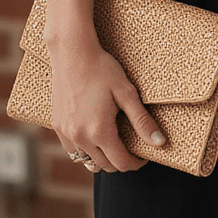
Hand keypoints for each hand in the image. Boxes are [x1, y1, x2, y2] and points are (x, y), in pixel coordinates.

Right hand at [47, 31, 167, 173]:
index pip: (121, 163)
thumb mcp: (127, 93)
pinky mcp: (57, 126)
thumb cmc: (102, 69)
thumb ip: (142, 121)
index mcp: (99, 131)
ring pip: (87, 160)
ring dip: (102, 157)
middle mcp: (80, 137)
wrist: (72, 53)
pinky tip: (94, 136)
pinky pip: (72, 149)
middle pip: (105, 165)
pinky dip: (85, 149)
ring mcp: (66, 133)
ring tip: (113, 143)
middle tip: (131, 148)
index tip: (144, 156)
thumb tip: (159, 142)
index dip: (136, 163)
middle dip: (121, 161)